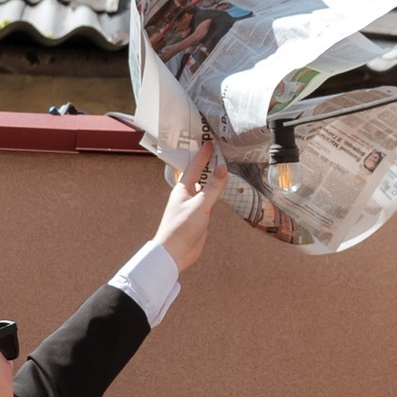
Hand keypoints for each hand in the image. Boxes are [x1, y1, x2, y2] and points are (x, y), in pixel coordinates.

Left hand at [153, 147, 223, 276]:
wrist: (174, 254)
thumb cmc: (181, 229)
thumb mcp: (200, 206)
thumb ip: (212, 188)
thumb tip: (222, 168)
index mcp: (182, 189)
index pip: (194, 167)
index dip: (203, 155)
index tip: (210, 142)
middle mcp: (187, 195)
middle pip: (199, 175)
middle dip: (207, 163)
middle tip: (217, 150)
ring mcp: (193, 206)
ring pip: (205, 188)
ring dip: (212, 179)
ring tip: (222, 167)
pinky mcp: (198, 217)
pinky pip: (209, 201)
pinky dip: (215, 193)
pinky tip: (221, 190)